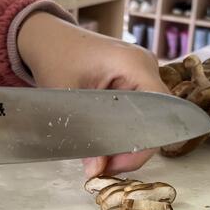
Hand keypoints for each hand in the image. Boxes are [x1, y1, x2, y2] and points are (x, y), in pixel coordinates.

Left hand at [17, 12, 168, 176]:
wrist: (49, 36)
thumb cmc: (55, 56)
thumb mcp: (64, 96)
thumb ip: (82, 133)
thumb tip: (96, 172)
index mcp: (136, 64)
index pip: (159, 114)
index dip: (142, 146)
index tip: (114, 165)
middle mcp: (148, 66)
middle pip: (157, 119)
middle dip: (133, 147)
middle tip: (104, 166)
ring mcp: (144, 72)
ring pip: (149, 118)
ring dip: (128, 140)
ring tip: (102, 158)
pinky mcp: (136, 80)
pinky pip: (140, 111)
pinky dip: (125, 130)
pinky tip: (104, 142)